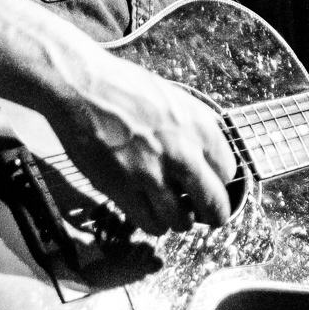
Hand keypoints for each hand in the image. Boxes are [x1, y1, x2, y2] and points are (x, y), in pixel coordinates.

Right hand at [49, 51, 238, 235]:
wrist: (80, 85)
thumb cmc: (123, 85)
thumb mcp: (173, 97)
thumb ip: (194, 126)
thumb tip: (208, 150)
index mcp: (199, 126)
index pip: (228, 171)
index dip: (220, 182)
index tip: (213, 185)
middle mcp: (182, 152)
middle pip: (214, 202)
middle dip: (214, 213)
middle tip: (209, 216)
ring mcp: (152, 173)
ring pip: (181, 220)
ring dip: (180, 221)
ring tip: (173, 213)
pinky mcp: (123, 189)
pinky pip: (150, 223)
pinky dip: (154, 224)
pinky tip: (150, 214)